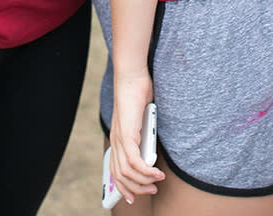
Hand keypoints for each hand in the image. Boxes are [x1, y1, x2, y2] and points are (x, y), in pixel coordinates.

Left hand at [110, 73, 163, 203]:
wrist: (132, 76)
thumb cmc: (138, 92)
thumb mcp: (143, 118)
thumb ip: (146, 135)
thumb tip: (153, 151)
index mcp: (118, 138)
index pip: (115, 170)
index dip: (123, 187)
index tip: (134, 197)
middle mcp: (116, 140)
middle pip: (120, 176)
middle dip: (136, 189)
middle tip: (151, 190)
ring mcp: (120, 138)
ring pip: (127, 172)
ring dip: (143, 182)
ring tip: (157, 182)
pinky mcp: (126, 134)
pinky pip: (133, 162)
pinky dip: (146, 171)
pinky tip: (156, 173)